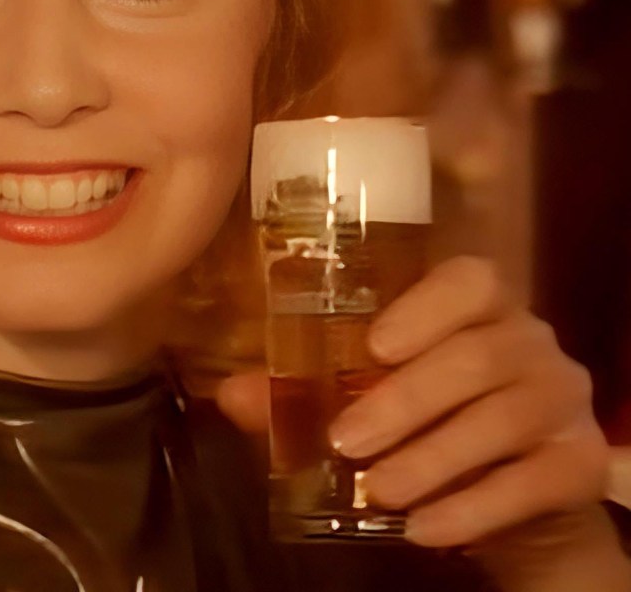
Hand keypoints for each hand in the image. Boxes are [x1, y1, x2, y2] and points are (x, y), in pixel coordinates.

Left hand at [217, 256, 629, 587]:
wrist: (510, 496)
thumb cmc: (426, 424)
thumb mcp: (365, 401)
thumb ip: (301, 393)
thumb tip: (227, 393)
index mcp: (479, 306)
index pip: (470, 280)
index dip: (425, 308)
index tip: (372, 347)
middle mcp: (531, 339)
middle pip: (476, 357)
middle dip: (403, 402)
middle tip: (346, 442)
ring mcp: (564, 398)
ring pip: (503, 419)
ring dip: (433, 459)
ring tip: (377, 491)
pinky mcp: (582, 462)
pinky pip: (533, 481)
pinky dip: (473, 507)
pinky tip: (423, 529)